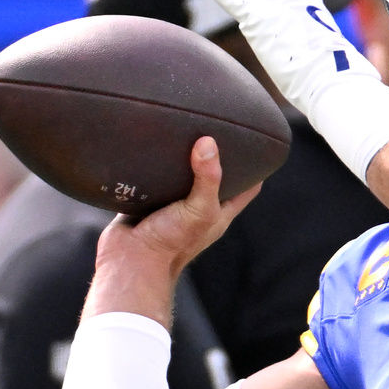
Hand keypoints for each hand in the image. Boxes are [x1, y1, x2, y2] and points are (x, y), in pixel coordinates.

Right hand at [83, 137, 259, 324]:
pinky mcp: (148, 201)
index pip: (247, 188)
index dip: (256, 169)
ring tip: (186, 129)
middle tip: (218, 128)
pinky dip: (156, 163)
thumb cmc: (171, 243)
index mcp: (219, 212)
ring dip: (184, 157)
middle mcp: (198, 208)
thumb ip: (207, 178)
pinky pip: (155, 178)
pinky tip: (155, 143)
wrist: (130, 260)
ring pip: (183, 176)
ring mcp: (173, 204)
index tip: (258, 144)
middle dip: (218, 156)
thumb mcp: (199, 209)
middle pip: (215, 178)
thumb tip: (208, 143)